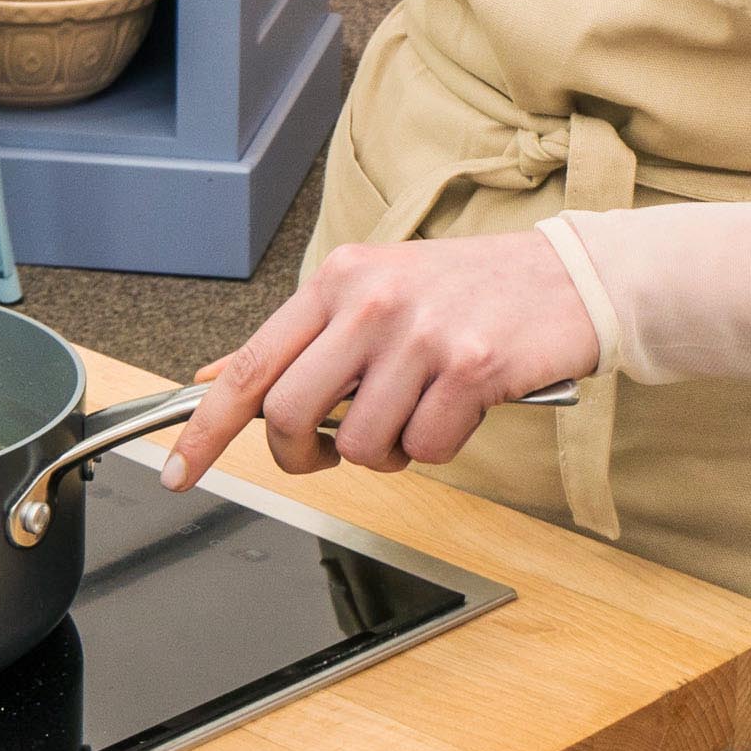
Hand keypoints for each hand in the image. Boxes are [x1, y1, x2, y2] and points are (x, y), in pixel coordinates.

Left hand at [159, 230, 601, 489]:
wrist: (571, 278)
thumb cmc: (471, 293)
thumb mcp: (378, 292)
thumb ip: (305, 339)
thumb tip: (217, 378)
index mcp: (340, 279)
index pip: (251, 365)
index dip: (205, 428)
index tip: (179, 471)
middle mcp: (372, 300)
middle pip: (289, 416)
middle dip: (304, 454)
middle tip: (334, 449)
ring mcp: (420, 333)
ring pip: (359, 445)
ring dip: (387, 452)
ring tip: (420, 413)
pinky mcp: (470, 367)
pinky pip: (425, 450)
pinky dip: (441, 447)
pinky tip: (463, 408)